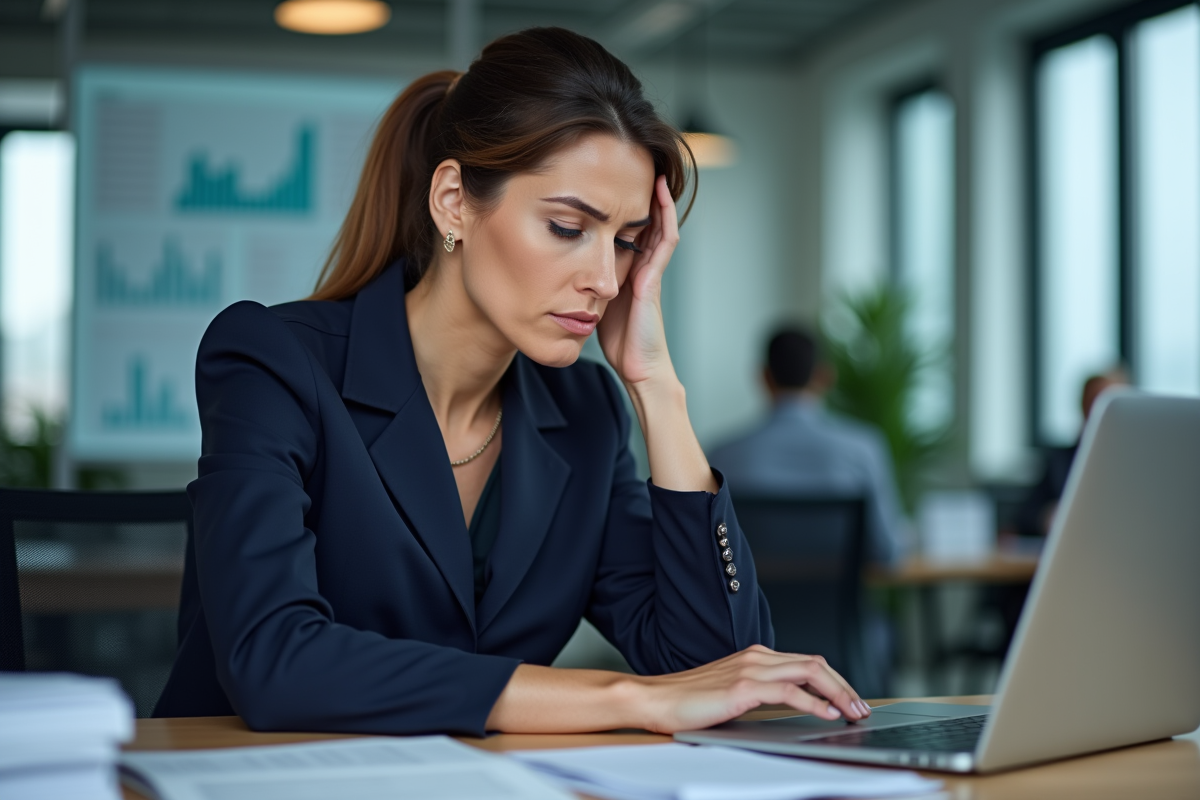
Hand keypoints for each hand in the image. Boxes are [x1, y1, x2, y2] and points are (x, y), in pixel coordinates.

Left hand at [597, 174, 678, 387]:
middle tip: (634, 166)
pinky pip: (664, 240)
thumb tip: (556, 268)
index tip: (609, 182)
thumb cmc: (619, 342)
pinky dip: (664, 216)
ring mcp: (651, 271)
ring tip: (652, 168)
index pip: (628, 230)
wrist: (638, 367)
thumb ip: (585, 284)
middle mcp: (641, 266)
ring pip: (658, 225)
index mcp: (627, 270)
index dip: (622, 206)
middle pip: (644, 221)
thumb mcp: (595, 304)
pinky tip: (660, 194)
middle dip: (639, 195)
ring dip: (656, 197)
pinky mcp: (655, 278)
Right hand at [633, 645, 871, 733]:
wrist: (655, 700)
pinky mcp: (743, 687)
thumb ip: (758, 693)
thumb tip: (791, 706)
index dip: (835, 680)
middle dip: (844, 685)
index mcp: (754, 657)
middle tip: (862, 708)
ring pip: (810, 671)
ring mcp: (750, 669)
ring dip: (838, 692)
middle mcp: (756, 657)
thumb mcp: (731, 693)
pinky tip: (827, 714)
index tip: (851, 700)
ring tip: (854, 711)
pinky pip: (790, 691)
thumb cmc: (687, 702)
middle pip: (815, 663)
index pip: (806, 662)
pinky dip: (814, 702)